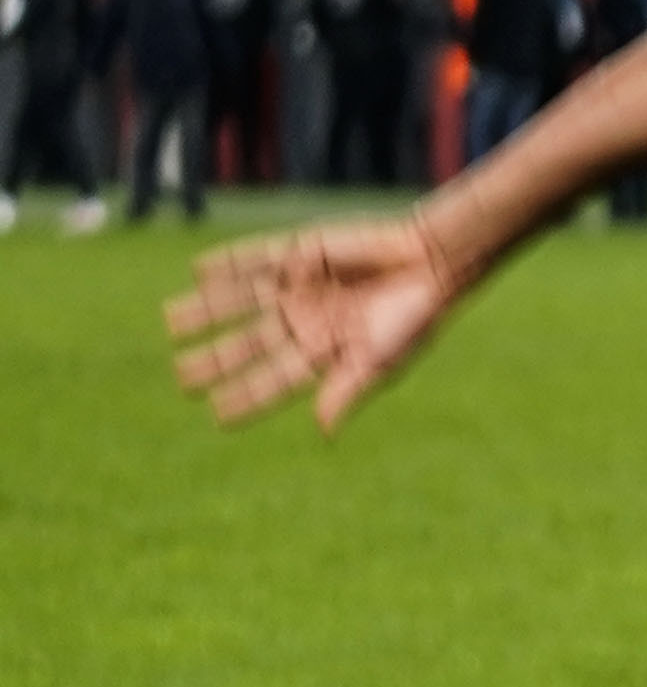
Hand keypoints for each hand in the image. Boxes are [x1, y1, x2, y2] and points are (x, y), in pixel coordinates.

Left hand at [167, 216, 463, 432]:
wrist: (434, 263)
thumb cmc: (413, 317)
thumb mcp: (381, 360)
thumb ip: (347, 390)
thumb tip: (324, 433)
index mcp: (323, 352)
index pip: (274, 380)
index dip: (246, 397)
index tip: (216, 413)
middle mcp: (304, 320)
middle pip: (249, 345)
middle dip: (216, 360)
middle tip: (182, 376)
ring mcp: (300, 286)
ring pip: (241, 301)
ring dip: (207, 310)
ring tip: (172, 322)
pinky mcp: (302, 253)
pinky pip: (255, 260)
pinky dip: (228, 265)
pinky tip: (199, 272)